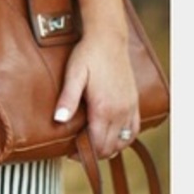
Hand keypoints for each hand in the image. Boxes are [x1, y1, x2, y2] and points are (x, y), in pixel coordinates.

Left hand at [52, 33, 138, 156]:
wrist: (108, 39)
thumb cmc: (88, 55)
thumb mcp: (73, 75)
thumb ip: (67, 99)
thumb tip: (59, 120)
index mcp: (104, 108)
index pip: (97, 143)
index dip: (84, 154)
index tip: (70, 154)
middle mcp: (120, 111)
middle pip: (109, 146)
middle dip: (94, 153)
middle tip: (78, 152)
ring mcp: (130, 107)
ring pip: (123, 141)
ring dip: (109, 148)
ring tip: (92, 146)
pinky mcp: (134, 102)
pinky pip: (134, 130)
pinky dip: (124, 139)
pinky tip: (113, 138)